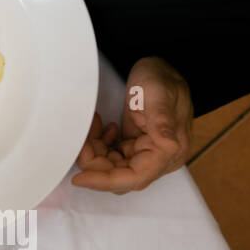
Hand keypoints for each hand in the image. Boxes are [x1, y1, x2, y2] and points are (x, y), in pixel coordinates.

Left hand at [73, 56, 192, 193]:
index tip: (80, 178)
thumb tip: (168, 145)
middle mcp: (158, 158)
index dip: (106, 181)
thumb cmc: (162, 78)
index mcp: (169, 152)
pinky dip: (99, 144)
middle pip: (119, 175)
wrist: (159, 68)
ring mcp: (145, 152)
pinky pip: (110, 155)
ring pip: (111, 166)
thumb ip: (161, 120)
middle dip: (95, 162)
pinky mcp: (134, 145)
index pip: (135, 178)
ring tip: (91, 127)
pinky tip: (100, 126)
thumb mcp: (160, 93)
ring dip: (95, 151)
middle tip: (80, 140)